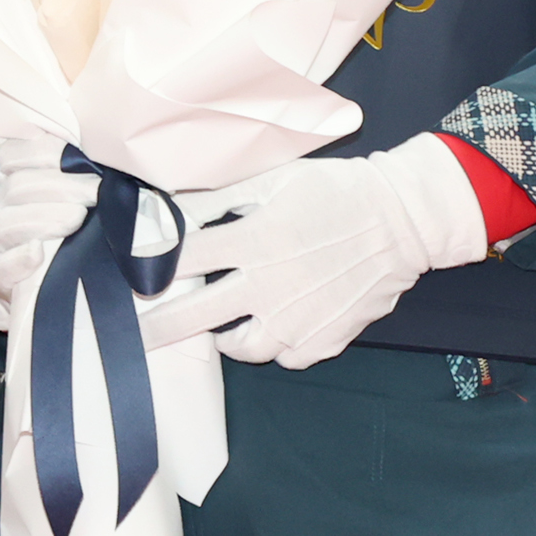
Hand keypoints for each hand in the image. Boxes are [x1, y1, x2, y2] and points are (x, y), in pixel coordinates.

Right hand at [0, 159, 98, 331]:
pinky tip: (37, 252)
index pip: (12, 155)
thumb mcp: (56, 202)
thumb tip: (109, 164)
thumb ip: (72, 181)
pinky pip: (0, 267)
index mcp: (12, 182)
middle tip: (96, 192)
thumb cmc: (52, 236)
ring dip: (43, 218)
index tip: (80, 157)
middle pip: (18, 187)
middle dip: (61, 186)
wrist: (21, 289)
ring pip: (6, 223)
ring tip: (77, 219)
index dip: (44, 153)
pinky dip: (19, 258)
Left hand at [141, 133, 487, 368]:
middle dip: (157, 327)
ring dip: (224, 336)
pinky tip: (275, 323)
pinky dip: (273, 343)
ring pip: (239, 348)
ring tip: (223, 322)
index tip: (132, 276)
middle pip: (195, 316)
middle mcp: (270, 287)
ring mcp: (297, 320)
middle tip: (136, 335)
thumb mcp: (273, 180)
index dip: (150, 268)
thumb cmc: (337, 193)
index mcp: (255, 240)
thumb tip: (170, 207)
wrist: (402, 222)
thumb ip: (218, 197)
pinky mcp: (322, 340)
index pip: (183, 261)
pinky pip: (283, 355)